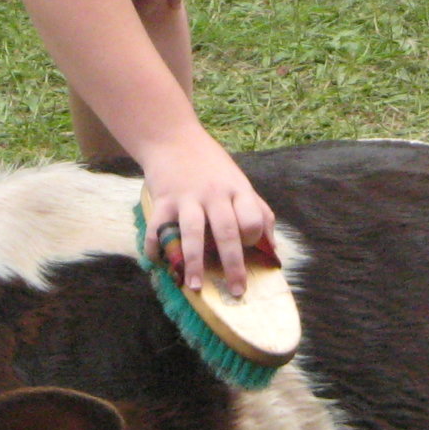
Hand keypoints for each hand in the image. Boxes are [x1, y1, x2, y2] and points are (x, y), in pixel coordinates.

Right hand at [140, 133, 273, 298]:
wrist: (173, 138)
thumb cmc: (211, 166)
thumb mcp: (240, 183)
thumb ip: (259, 212)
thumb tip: (272, 249)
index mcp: (238, 191)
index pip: (253, 219)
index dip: (252, 237)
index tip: (247, 248)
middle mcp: (215, 194)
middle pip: (227, 232)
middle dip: (232, 265)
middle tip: (235, 292)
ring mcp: (188, 197)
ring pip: (193, 233)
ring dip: (194, 263)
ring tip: (194, 287)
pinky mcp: (163, 199)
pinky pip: (159, 227)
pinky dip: (156, 247)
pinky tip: (157, 263)